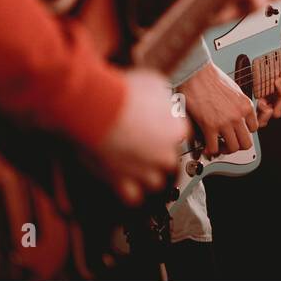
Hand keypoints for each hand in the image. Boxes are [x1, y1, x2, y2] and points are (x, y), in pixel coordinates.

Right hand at [89, 69, 189, 205]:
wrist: (98, 108)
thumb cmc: (126, 92)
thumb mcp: (155, 83)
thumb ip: (164, 97)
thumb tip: (164, 99)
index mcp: (177, 130)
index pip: (181, 135)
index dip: (168, 130)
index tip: (158, 127)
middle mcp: (165, 154)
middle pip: (170, 160)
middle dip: (159, 154)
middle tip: (143, 145)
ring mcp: (145, 171)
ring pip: (155, 182)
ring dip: (146, 175)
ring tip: (134, 165)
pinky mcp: (122, 183)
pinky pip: (133, 197)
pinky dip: (129, 192)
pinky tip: (125, 184)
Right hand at [179, 61, 255, 156]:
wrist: (197, 73)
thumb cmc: (211, 77)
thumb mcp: (234, 90)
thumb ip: (237, 104)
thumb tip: (234, 115)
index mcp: (245, 105)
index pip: (254, 128)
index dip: (244, 133)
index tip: (237, 133)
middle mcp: (238, 115)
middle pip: (246, 143)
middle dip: (237, 146)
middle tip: (229, 144)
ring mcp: (225, 122)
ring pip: (233, 148)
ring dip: (225, 150)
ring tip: (218, 146)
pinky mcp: (210, 126)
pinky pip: (214, 147)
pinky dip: (210, 151)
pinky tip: (207, 147)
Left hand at [257, 32, 280, 126]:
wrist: (234, 69)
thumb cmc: (254, 65)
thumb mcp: (272, 55)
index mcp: (280, 93)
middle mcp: (274, 103)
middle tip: (280, 76)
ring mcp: (264, 110)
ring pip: (280, 113)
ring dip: (279, 99)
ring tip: (272, 84)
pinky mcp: (253, 115)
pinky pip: (264, 120)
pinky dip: (265, 110)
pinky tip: (261, 100)